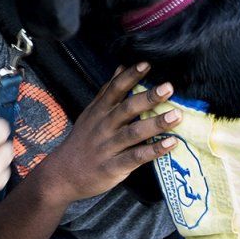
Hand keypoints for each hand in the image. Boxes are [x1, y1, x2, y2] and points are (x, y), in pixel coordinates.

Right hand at [34, 63, 180, 205]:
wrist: (63, 174)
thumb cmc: (82, 142)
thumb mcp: (90, 114)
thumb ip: (107, 92)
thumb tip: (121, 67)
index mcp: (99, 112)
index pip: (115, 89)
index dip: (130, 76)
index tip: (147, 64)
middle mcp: (104, 127)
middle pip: (126, 109)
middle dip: (148, 98)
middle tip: (168, 87)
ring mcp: (108, 147)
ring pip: (133, 133)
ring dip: (155, 123)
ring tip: (177, 115)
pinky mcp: (113, 167)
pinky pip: (136, 157)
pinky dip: (153, 150)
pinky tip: (171, 143)